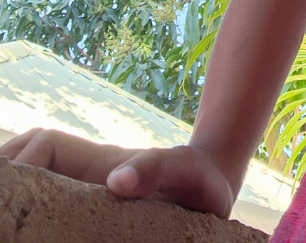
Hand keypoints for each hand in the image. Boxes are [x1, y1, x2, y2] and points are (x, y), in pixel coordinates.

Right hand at [0, 128, 235, 217]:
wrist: (217, 184)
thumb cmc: (200, 176)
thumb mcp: (185, 170)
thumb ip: (156, 168)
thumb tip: (116, 182)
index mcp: (100, 162)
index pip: (47, 145)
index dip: (23, 159)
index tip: (13, 185)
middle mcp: (88, 175)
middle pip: (35, 160)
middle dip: (12, 173)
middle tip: (1, 206)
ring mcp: (90, 193)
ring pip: (42, 181)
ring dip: (22, 190)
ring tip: (7, 217)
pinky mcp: (98, 212)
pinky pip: (57, 207)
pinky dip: (39, 213)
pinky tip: (31, 227)